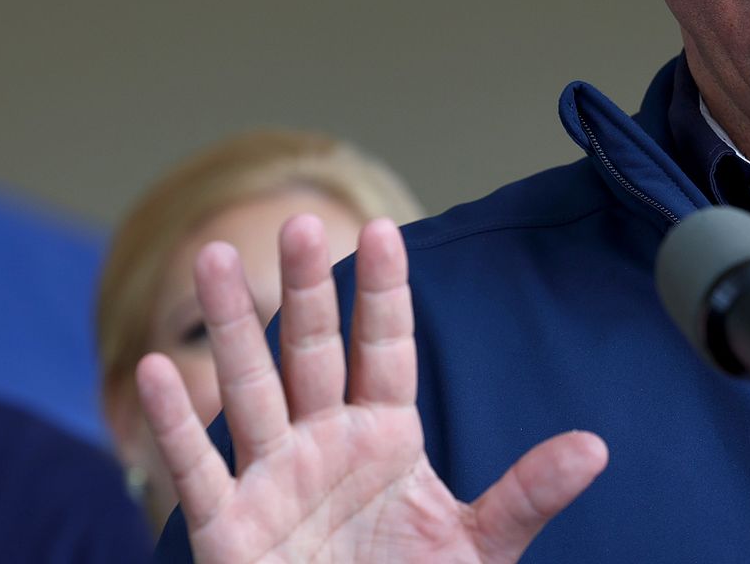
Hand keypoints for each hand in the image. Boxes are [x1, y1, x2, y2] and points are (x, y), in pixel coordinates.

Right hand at [136, 215, 607, 562]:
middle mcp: (324, 446)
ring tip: (215, 257)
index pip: (385, 349)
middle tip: (300, 220)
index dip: (383, 293)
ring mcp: (272, 483)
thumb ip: (526, 495)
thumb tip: (596, 448)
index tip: (383, 229)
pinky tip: (153, 370)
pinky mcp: (228, 531)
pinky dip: (175, 423)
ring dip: (232, 326)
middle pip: (312, 351)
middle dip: (307, 289)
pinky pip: (197, 469)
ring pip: (249, 389)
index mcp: (385, 439)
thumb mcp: (478, 548)